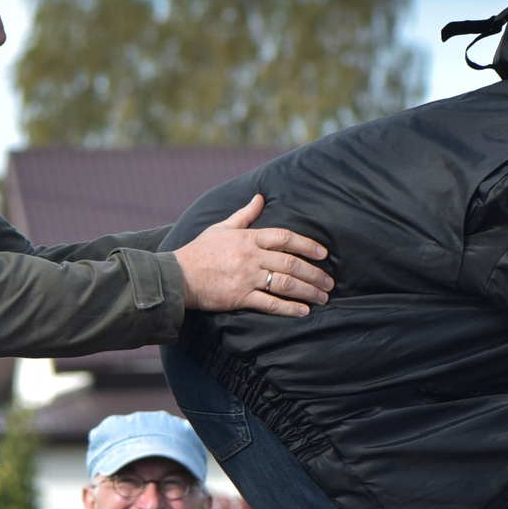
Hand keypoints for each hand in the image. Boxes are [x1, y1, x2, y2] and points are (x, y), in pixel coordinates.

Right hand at [171, 195, 333, 317]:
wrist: (178, 275)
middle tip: (329, 282)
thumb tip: (260, 197)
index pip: (285, 237)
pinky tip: (303, 311)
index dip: (307, 245)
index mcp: (248, 238)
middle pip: (291, 262)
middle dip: (314, 273)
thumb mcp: (222, 227)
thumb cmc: (200, 250)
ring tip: (322, 298)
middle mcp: (251, 256)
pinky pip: (270, 303)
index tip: (323, 254)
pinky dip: (288, 308)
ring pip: (285, 283)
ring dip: (307, 291)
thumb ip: (244, 214)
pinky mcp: (239, 297)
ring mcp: (246, 277)